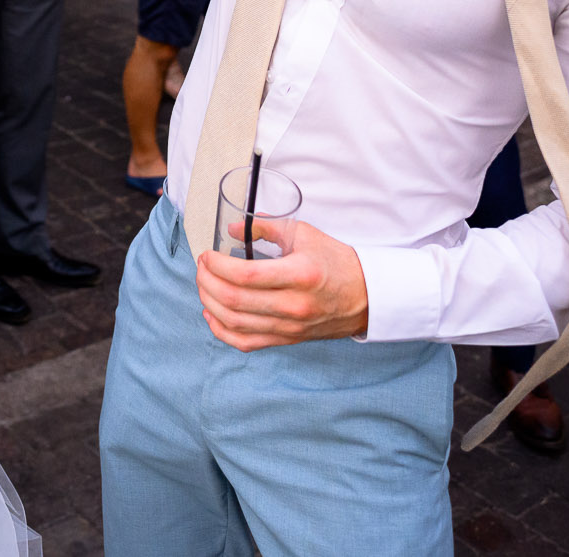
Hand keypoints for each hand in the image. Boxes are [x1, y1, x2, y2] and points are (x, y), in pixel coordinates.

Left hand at [196, 216, 369, 349]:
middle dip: (207, 281)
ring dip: (210, 303)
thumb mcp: (304, 234)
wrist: (366, 296)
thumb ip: (266, 227)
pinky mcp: (288, 339)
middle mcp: (294, 305)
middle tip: (202, 267)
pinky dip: (222, 331)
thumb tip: (231, 228)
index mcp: (300, 274)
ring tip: (203, 285)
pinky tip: (212, 314)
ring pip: (235, 323)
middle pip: (235, 300)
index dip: (217, 265)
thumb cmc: (336, 261)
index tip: (207, 255)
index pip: (246, 275)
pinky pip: (245, 343)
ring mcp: (290, 326)